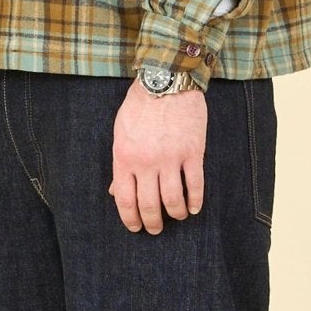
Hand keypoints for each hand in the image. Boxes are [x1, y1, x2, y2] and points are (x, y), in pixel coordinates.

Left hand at [108, 78, 206, 231]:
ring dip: (175, 213)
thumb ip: (120, 163)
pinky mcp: (193, 152)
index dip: (130, 218)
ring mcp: (171, 158)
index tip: (136, 227)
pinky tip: (194, 207)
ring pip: (173, 199)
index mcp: (125, 157)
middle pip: (149, 205)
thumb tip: (115, 191)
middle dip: (153, 222)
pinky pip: (195, 185)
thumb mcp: (121, 133)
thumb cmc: (140, 106)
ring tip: (177, 216)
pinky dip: (195, 201)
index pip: (125, 199)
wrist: (167, 81)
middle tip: (156, 229)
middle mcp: (146, 162)